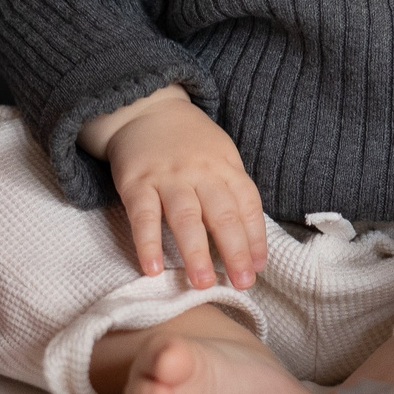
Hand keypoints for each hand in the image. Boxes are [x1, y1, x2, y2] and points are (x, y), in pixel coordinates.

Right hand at [93, 87, 269, 291]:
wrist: (146, 109)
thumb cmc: (190, 144)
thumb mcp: (220, 157)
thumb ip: (233, 194)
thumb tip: (250, 245)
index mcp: (226, 167)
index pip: (247, 205)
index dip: (255, 238)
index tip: (257, 268)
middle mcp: (201, 172)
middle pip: (222, 214)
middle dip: (234, 251)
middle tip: (242, 284)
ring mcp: (168, 177)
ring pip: (185, 217)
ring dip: (195, 252)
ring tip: (202, 283)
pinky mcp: (136, 182)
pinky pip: (143, 216)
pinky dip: (147, 243)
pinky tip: (152, 269)